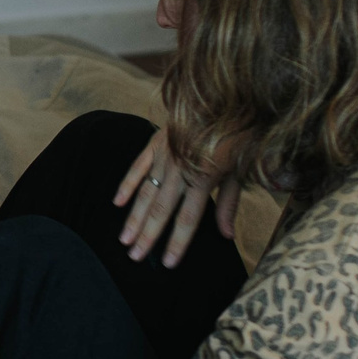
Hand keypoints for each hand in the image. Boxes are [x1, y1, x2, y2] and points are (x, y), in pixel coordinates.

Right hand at [114, 127, 240, 267]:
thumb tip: (227, 235)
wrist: (225, 95)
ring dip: (133, 218)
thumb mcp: (240, 170)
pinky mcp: (156, 143)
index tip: (167, 263)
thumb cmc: (238, 134)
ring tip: (123, 239)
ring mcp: (165, 156)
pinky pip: (137, 166)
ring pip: (145, 192)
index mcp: (203, 179)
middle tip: (134, 258)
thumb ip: (229, 203)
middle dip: (147, 236)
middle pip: (160, 210)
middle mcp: (180, 170)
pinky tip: (117, 203)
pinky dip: (126, 185)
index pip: (187, 219)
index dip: (177, 243)